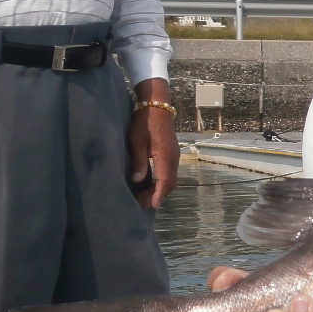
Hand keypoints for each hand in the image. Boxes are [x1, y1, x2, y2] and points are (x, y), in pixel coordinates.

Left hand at [130, 78, 179, 208]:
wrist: (158, 106)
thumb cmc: (145, 122)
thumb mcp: (137, 141)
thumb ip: (139, 161)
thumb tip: (138, 180)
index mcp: (165, 157)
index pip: (164, 182)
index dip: (158, 195)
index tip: (153, 205)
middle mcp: (173, 159)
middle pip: (170, 183)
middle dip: (158, 195)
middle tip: (143, 203)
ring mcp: (174, 156)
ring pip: (171, 178)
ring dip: (160, 188)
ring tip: (146, 195)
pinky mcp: (172, 153)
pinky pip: (170, 172)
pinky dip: (162, 181)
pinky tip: (152, 182)